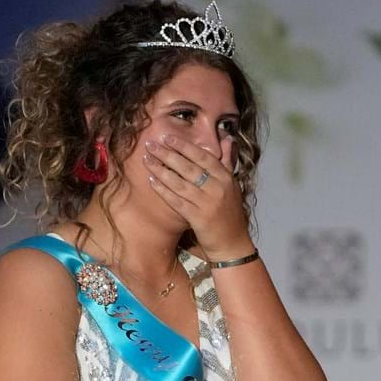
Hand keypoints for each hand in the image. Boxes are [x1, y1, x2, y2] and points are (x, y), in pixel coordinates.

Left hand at [143, 133, 251, 261]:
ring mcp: (208, 203)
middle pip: (189, 167)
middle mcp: (218, 187)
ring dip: (161, 170)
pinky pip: (177, 201)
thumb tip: (228, 138)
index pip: (203, 156)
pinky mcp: (198, 218)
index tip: (168, 137)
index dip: (185, 146)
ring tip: (147, 160)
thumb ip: (227, 162)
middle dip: (168, 154)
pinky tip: (151, 181)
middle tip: (150, 144)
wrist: (233, 243)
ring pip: (180, 182)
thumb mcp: (232, 185)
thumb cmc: (229, 214)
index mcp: (226, 177)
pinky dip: (163, 190)